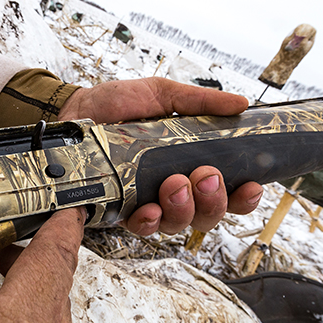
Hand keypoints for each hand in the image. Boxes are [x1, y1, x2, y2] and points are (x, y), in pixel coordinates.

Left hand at [59, 77, 263, 235]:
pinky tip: (148, 209)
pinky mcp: (120, 211)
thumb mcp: (161, 94)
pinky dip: (149, 221)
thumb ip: (200, 102)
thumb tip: (240, 104)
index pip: (226, 190)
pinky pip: (142, 228)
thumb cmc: (114, 104)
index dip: (243, 196)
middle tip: (205, 177)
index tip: (251, 186)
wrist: (71, 111)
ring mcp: (147, 202)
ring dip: (184, 208)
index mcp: (188, 162)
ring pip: (178, 224)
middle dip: (213, 200)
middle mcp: (172, 188)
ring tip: (175, 184)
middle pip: (208, 214)